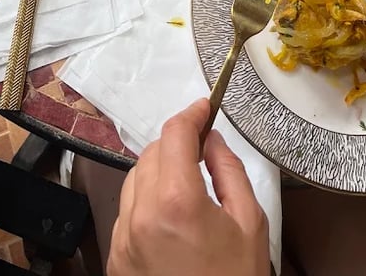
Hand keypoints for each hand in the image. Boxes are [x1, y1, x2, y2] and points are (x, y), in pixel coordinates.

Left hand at [107, 99, 269, 275]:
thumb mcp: (250, 224)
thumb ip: (229, 171)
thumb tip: (212, 141)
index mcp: (177, 201)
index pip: (175, 134)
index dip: (192, 114)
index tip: (205, 108)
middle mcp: (140, 215)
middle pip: (152, 153)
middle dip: (177, 145)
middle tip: (203, 152)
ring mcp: (122, 239)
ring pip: (135, 180)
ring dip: (159, 172)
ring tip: (189, 188)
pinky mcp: (116, 259)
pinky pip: (127, 212)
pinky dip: (146, 202)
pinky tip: (171, 218)